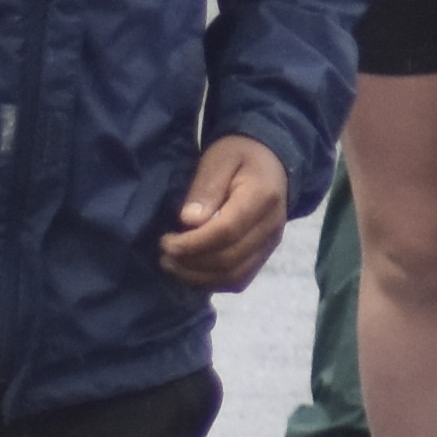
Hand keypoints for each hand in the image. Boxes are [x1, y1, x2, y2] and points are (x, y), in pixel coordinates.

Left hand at [160, 133, 289, 286]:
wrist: (271, 160)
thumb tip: (189, 221)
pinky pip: (240, 280)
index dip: (193, 243)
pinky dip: (213, 282)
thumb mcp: (219, 159)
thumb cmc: (239, 155)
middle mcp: (272, 226)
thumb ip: (206, 187)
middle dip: (191, 262)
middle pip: (230, 259)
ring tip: (172, 264)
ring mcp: (271, 243)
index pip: (227, 231)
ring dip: (199, 276)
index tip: (165, 242)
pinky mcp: (265, 254)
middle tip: (164, 254)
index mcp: (262, 197)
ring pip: (235, 276)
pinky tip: (191, 270)